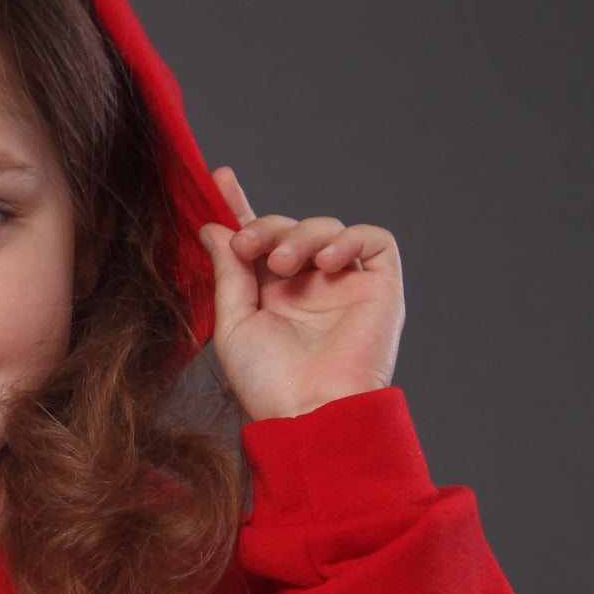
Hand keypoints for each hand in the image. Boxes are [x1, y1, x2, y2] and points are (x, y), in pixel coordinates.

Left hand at [199, 167, 404, 424]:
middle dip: (266, 227)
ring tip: (283, 265)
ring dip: (301, 235)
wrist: (310, 414)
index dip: (241, 207)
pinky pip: (375, 241)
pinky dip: (351, 238)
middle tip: (248, 247)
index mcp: (272, 293)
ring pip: (327, 228)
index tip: (218, 179)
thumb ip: (227, 273)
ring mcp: (345, 285)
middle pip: (289, 228)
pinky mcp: (380, 288)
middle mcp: (309, 285)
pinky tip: (327, 261)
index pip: (258, 239)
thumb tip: (213, 226)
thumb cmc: (269, 384)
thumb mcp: (234, 324)